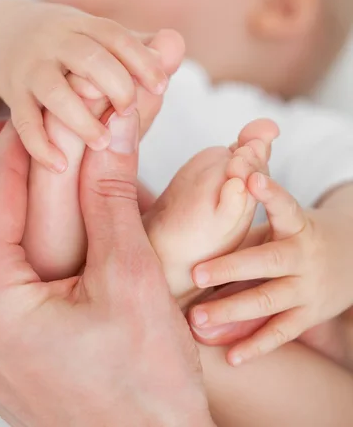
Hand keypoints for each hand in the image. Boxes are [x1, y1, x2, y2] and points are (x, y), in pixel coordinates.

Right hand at [0, 0, 183, 170]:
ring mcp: (32, 69)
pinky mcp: (14, 96)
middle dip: (115, 85)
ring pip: (54, 91)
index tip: (162, 87)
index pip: (115, 36)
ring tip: (102, 143)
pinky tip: (61, 164)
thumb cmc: (70, 44)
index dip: (141, 60)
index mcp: (84, 26)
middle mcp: (56, 43)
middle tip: (129, 110)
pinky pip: (23, 121)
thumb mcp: (99, 37)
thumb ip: (139, 46)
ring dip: (80, 119)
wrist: (2, 34)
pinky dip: (40, 144)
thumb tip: (177, 45)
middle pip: (87, 58)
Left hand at [0, 120, 212, 426]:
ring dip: (12, 189)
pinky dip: (11, 226)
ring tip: (52, 157)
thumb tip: (114, 123)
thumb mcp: (132, 276)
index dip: (29, 139)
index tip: (58, 105)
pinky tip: (43, 209)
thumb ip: (111, 192)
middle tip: (56, 124)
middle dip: (16, 159)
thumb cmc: (143, 385)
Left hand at [190, 173, 352, 365]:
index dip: (269, 193)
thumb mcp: (282, 221)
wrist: (350, 260)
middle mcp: (303, 256)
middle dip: (231, 268)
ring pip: (268, 301)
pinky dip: (255, 345)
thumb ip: (248, 219)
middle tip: (196, 273)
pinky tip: (230, 357)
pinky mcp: (309, 315)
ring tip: (197, 318)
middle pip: (267, 262)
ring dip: (231, 311)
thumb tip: (202, 219)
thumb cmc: (296, 236)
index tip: (251, 178)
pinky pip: (280, 332)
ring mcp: (307, 288)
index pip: (285, 206)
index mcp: (297, 225)